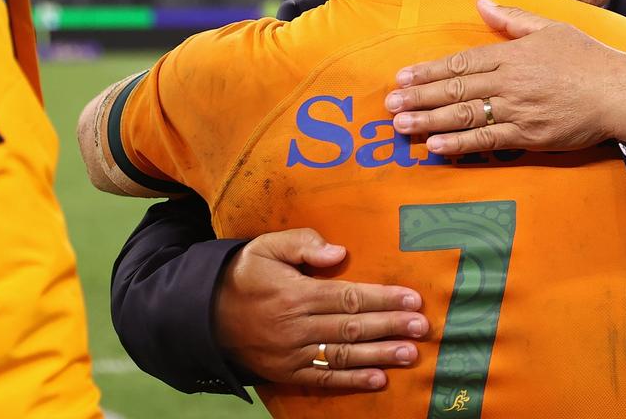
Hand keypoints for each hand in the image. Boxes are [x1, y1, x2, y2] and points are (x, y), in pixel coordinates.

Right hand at [215, 228, 428, 390]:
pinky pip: (323, 379)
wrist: (203, 314)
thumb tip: (339, 252)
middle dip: (391, 326)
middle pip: (352, 327)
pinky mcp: (286, 373)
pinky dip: (352, 382)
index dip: (383, 298)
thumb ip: (303, 243)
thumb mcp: (266, 247)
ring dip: (380, 355)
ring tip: (410, 354)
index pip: (348, 296)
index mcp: (295, 293)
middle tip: (422, 327)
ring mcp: (291, 354)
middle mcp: (296, 326)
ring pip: (343, 355)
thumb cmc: (243, 274)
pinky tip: (379, 380)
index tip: (412, 298)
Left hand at [385, 0, 625, 155]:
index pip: (461, 62)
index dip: (428, 71)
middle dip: (419, 97)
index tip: (402, 77)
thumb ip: (512, 19)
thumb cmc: (588, 58)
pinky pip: (486, 141)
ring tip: (401, 125)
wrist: (621, 93)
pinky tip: (435, 147)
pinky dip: (459, 144)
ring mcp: (517, 110)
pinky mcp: (528, 136)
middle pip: (455, 89)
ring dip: (429, 121)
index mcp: (512, 54)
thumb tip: (480, 1)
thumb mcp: (550, 29)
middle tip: (390, 105)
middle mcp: (509, 81)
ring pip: (464, 115)